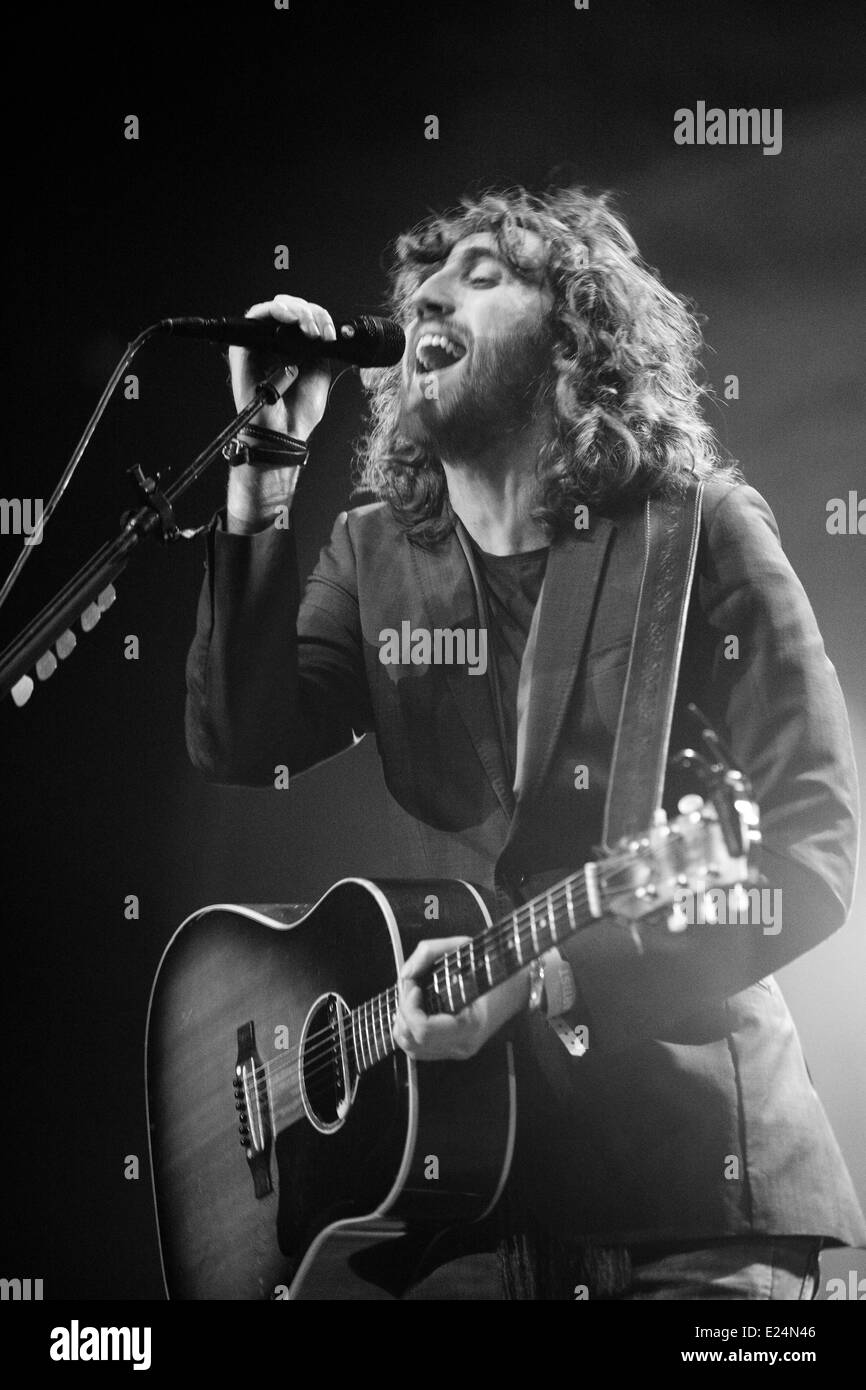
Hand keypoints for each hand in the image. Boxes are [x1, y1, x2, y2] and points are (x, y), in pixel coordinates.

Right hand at [228, 295, 334, 440]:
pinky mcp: (244, 345)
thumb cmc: (299, 409)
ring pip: (276, 308)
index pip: (303, 317)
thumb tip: (327, 326)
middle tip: (322, 332)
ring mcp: (259, 343)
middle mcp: (274, 342)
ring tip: (310, 328)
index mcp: (292, 347)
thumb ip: (319, 346)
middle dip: (311, 313)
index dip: (319, 317)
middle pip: (291, 307)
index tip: (331, 334)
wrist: (285, 430)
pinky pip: (256, 315)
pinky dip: (274, 311)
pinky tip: (291, 318)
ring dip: (297, 311)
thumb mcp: (319, 369)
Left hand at [392, 936, 530, 1061]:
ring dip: (403, 1019)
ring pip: (409, 1046)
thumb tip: (406, 971)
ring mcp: (456, 1051)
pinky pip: (417, 1048)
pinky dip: (409, 1028)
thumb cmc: (495, 967)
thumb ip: (430, 952)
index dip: (409, 1006)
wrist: (520, 987)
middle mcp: (461, 1046)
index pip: (422, 1029)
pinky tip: (417, 1009)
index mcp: (468, 1027)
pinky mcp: (452, 1050)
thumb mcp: (465, 950)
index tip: (414, 985)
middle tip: (412, 985)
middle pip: (410, 1039)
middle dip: (403, 1008)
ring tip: (413, 997)